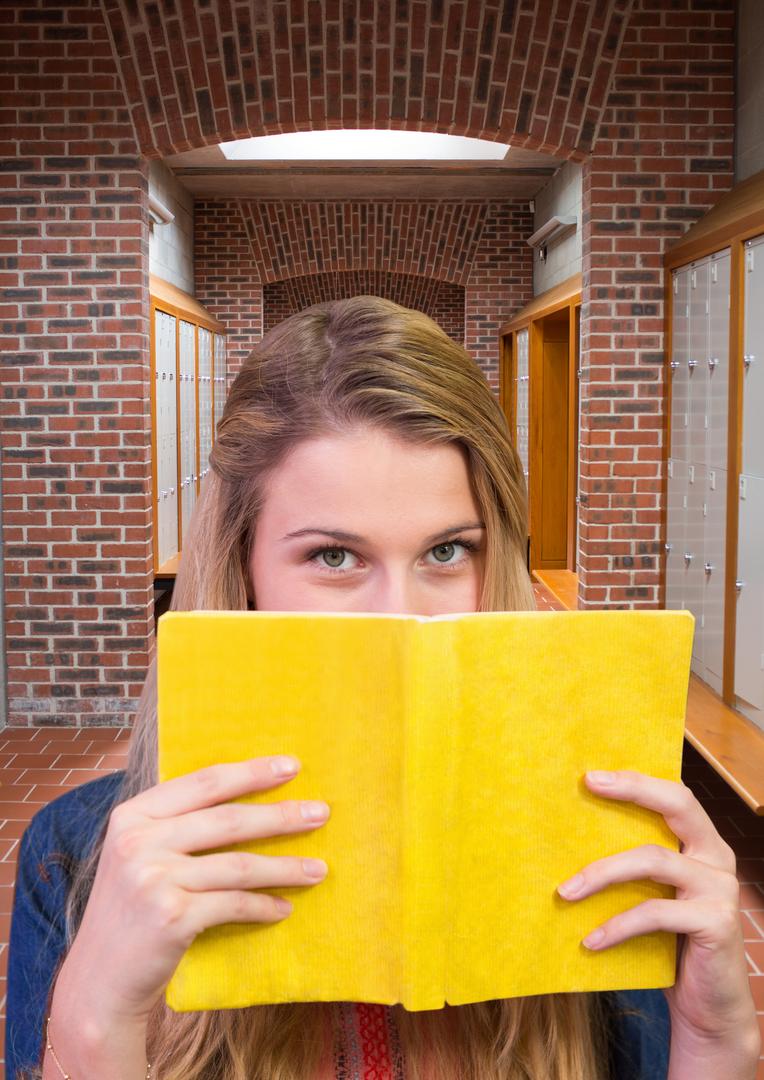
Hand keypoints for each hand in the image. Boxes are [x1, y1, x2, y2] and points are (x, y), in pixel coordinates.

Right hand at [47, 756, 329, 1072]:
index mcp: (132, 815)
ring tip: (319, 869)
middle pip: (227, 819)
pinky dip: (264, 905)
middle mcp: (139, 841)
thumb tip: (248, 793)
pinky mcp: (171, 917)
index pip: (203, 782)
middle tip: (320, 812)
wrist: (100, 980)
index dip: (251, 772)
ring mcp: (153, 879)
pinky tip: (285, 908)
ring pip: (238, 864)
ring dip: (285, 867)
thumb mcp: (138, 855)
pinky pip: (234, 904)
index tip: (292, 766)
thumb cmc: (131, 911)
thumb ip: (175, 824)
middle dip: (280, 815)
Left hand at [557, 769, 759, 1075]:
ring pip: (653, 859)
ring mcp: (720, 888)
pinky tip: (590, 941)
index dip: (636, 780)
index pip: (674, 795)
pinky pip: (654, 913)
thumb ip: (634, 867)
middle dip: (632, 789)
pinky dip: (617, 925)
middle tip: (588, 784)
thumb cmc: (669, 945)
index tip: (590, 774)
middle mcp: (716, 857)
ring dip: (601, 872)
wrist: (709, 1009)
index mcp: (703, 843)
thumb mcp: (653, 896)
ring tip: (563, 892)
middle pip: (677, 806)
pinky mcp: (716, 922)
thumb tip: (568, 839)